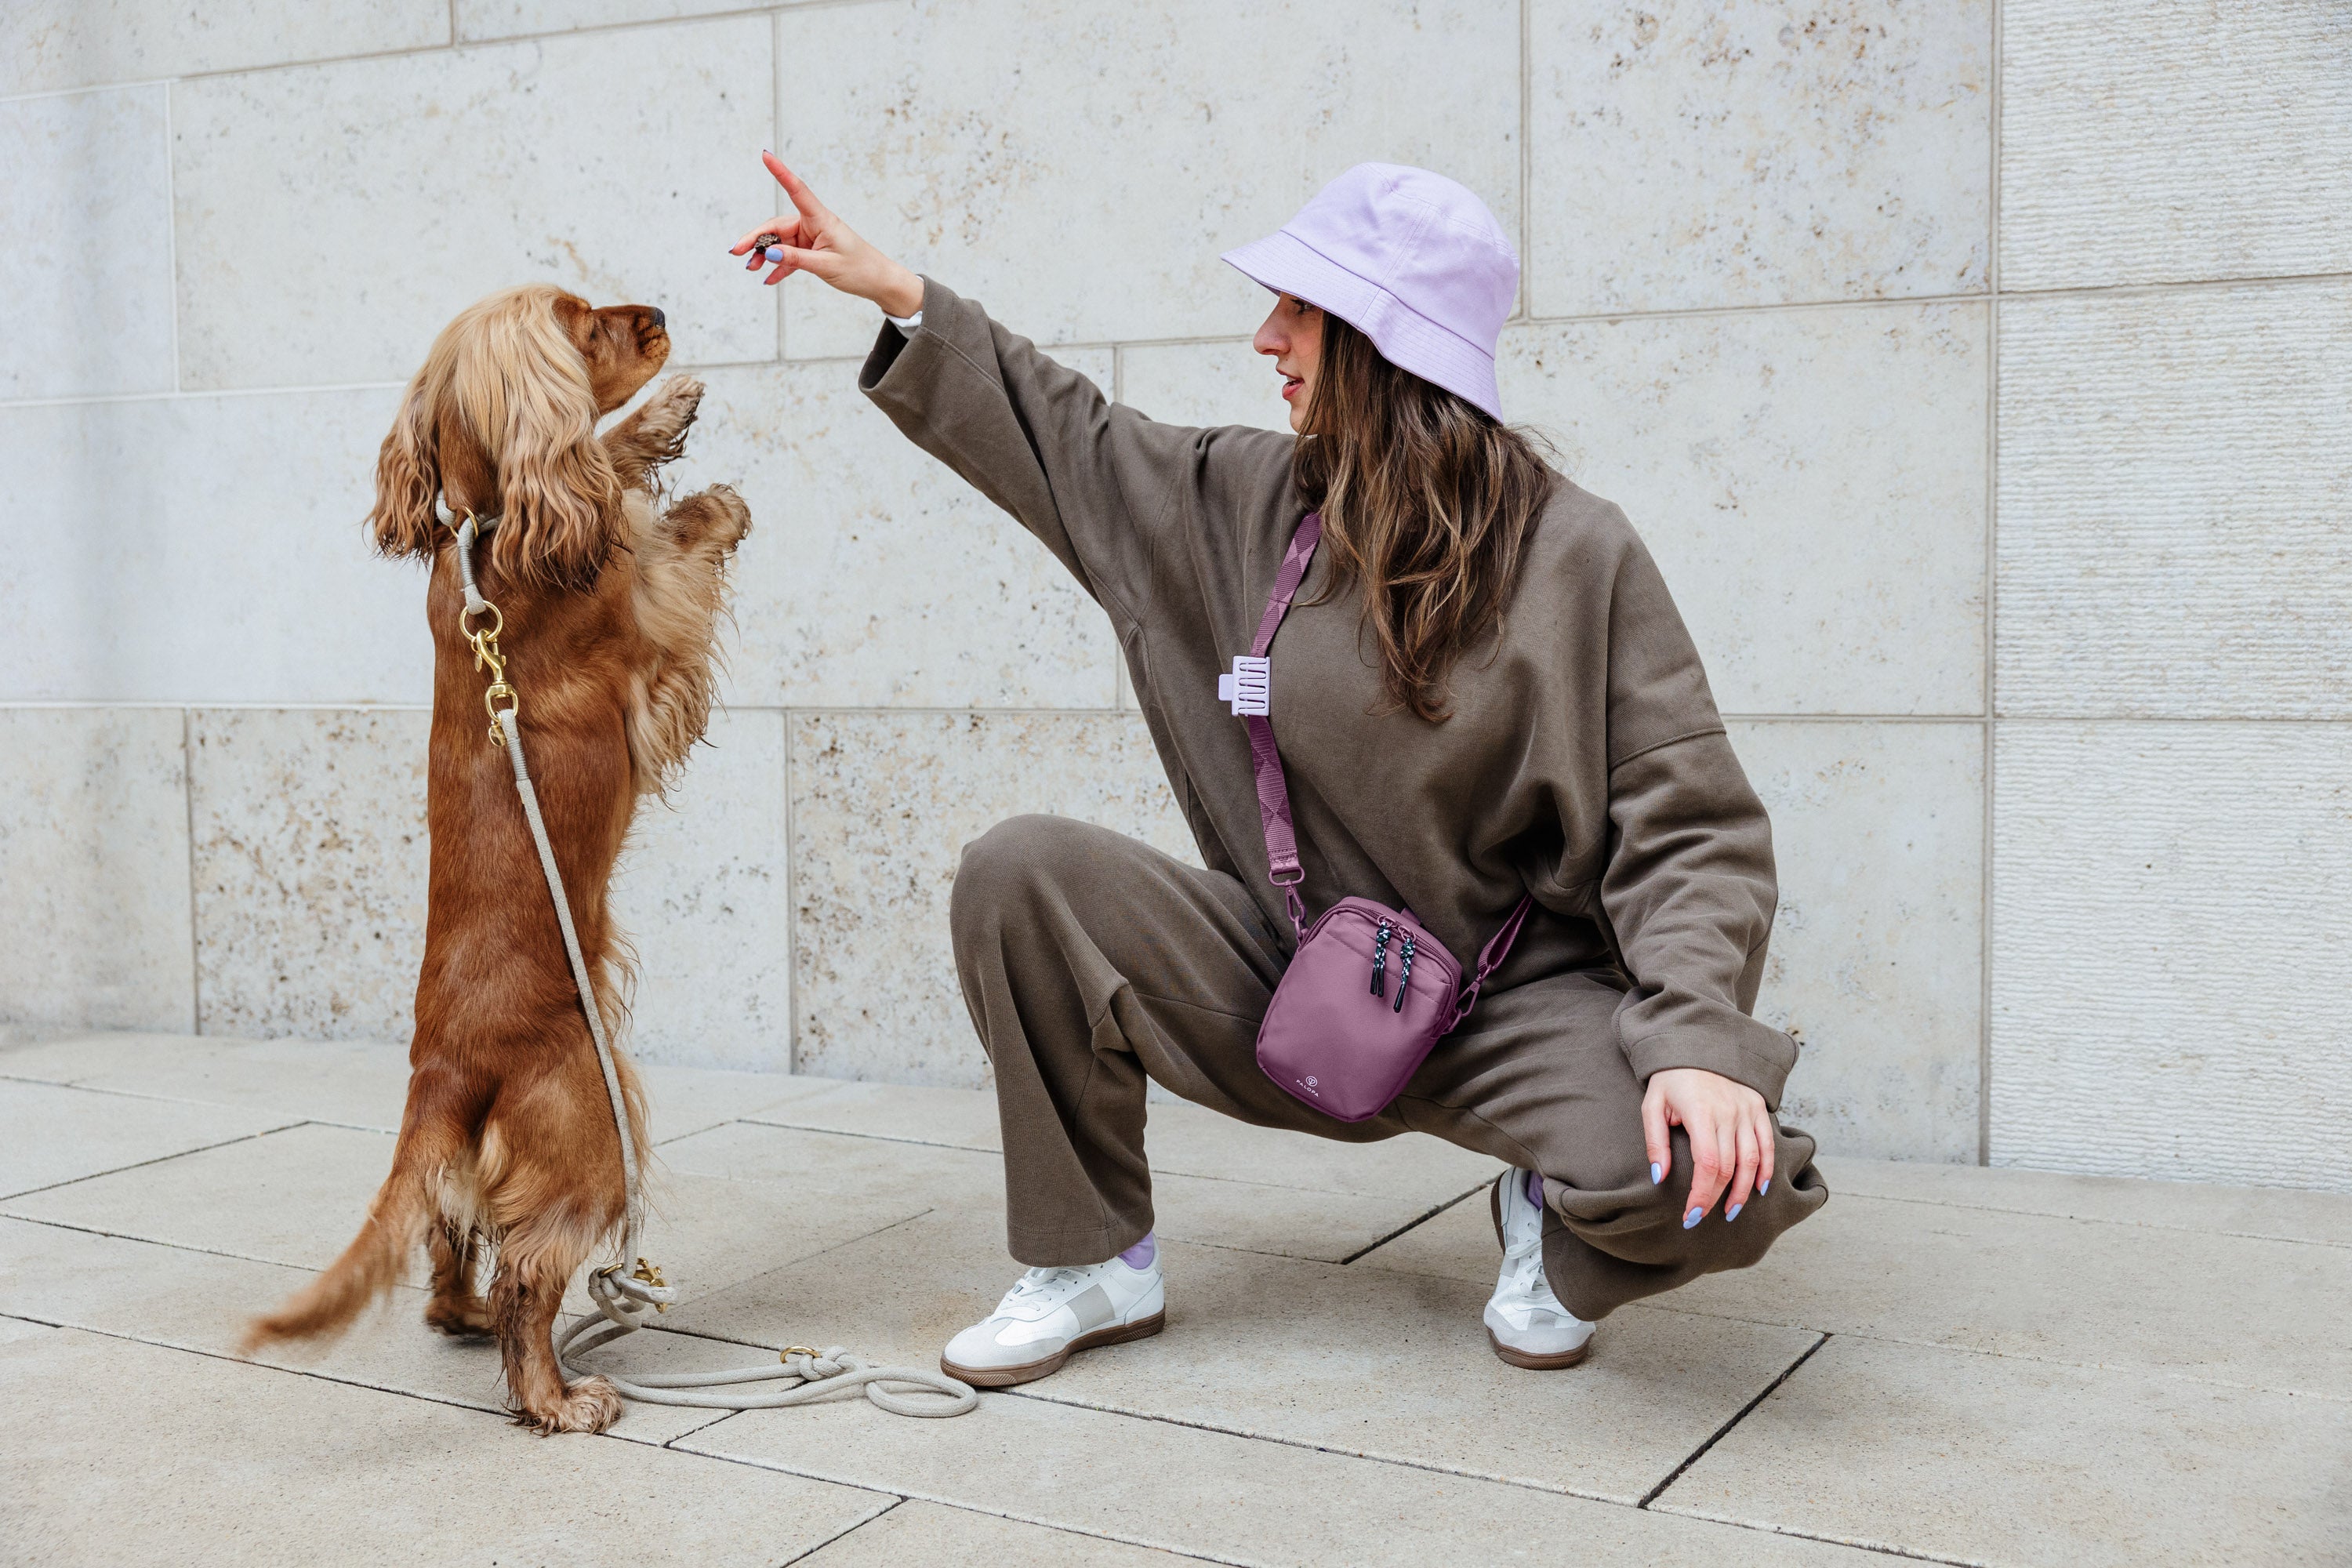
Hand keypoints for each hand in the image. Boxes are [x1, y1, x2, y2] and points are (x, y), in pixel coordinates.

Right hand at [729, 151, 923, 316]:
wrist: (879, 282)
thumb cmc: (860, 269)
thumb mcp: (826, 265)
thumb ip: (796, 259)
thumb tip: (768, 253)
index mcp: (821, 219)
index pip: (796, 190)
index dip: (780, 172)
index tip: (765, 155)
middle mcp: (814, 224)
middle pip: (777, 227)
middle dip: (756, 240)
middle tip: (736, 252)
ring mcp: (812, 238)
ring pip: (780, 243)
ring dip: (765, 256)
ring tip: (751, 268)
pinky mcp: (812, 252)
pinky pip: (790, 257)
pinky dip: (779, 267)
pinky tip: (767, 279)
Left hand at [1641, 1067, 1774, 1225]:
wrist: (1697, 1041)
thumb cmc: (1670, 1077)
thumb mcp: (1652, 1105)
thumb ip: (1655, 1142)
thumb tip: (1659, 1178)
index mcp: (1701, 1112)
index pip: (1707, 1164)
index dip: (1701, 1195)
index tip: (1691, 1215)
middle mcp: (1728, 1113)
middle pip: (1728, 1167)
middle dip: (1716, 1198)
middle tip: (1702, 1217)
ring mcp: (1746, 1110)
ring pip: (1751, 1160)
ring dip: (1742, 1191)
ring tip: (1731, 1211)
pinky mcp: (1757, 1108)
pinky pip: (1767, 1144)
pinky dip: (1766, 1168)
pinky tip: (1759, 1188)